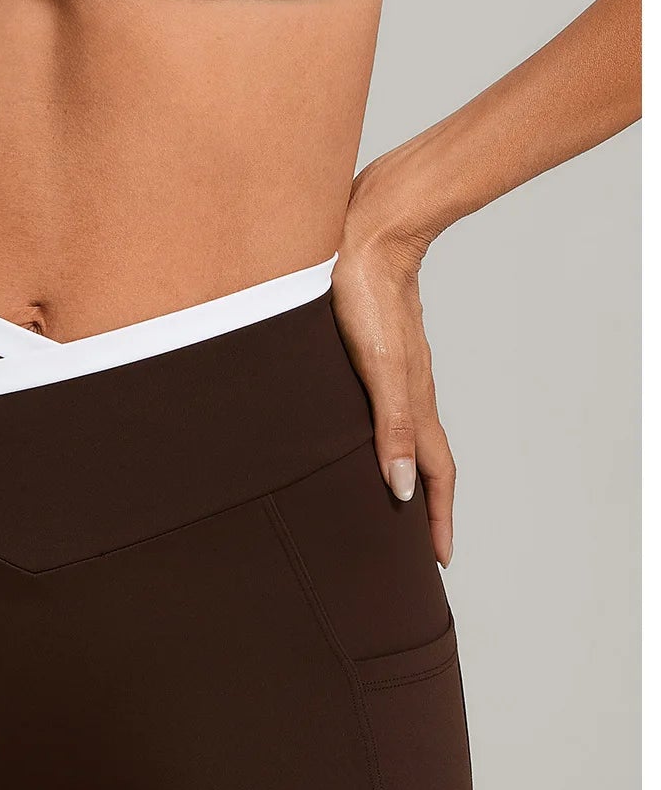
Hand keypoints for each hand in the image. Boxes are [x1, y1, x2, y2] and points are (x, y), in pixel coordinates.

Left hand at [332, 162, 455, 567]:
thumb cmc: (366, 294)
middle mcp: (408, 385)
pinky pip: (381, 399)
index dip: (437, 517)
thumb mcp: (378, 367)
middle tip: (411, 541)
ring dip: (399, 464)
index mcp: (414, 398)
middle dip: (422, 501)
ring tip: (384, 493)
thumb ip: (390, 426)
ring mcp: (392, 363)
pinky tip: (351, 425)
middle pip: (423, 454)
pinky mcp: (372, 341)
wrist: (366, 230)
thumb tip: (401, 490)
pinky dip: (377, 428)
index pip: (435, 471)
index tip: (438, 559)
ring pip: (402, 426)